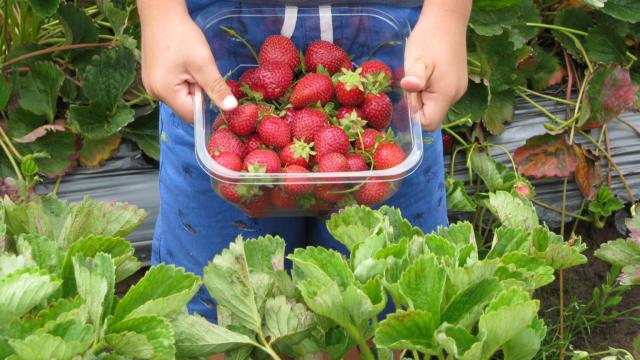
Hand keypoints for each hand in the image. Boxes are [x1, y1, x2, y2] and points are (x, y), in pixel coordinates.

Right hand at [138, 0, 237, 122]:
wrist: (161, 14)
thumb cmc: (181, 36)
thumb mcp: (203, 63)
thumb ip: (216, 88)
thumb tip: (231, 108)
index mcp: (164, 92)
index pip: (191, 114)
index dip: (205, 104)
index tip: (210, 84)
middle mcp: (154, 93)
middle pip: (185, 106)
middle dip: (197, 92)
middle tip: (198, 69)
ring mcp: (151, 86)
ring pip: (180, 96)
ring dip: (191, 85)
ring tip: (189, 64)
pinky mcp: (152, 78)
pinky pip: (173, 87)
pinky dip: (183, 79)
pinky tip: (182, 63)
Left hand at [400, 1, 470, 130]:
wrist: (447, 20)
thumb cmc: (430, 39)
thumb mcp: (417, 59)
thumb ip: (414, 78)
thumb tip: (409, 87)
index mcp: (446, 95)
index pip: (428, 123)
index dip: (414, 115)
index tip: (410, 95)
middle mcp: (456, 96)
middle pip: (431, 114)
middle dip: (417, 103)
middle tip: (414, 79)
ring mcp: (458, 89)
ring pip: (434, 104)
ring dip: (422, 94)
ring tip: (421, 73)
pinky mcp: (456, 83)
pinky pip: (439, 95)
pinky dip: (429, 88)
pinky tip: (427, 71)